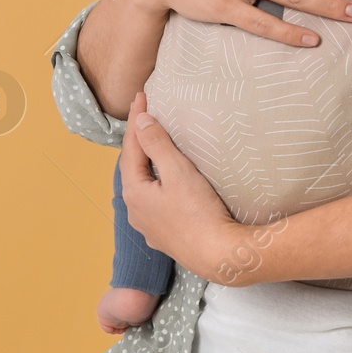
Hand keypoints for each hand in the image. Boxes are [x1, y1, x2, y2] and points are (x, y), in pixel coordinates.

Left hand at [119, 92, 253, 285]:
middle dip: (138, 140)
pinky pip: (155, 202)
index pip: (130, 147)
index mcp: (134, 192)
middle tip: (145, 114)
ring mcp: (150, 227)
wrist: (220, 257)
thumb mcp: (178, 172)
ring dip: (147, 163)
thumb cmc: (200, 213)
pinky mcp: (166, 237)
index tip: (141, 95)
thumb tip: (141, 121)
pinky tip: (166, 182)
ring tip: (153, 144)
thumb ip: (157, 144)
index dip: (137, 119)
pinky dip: (158, 183)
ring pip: (143, 186)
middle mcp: (136, 211)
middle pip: (133, 167)